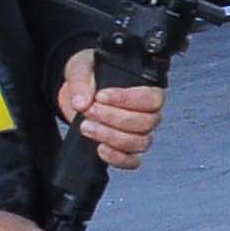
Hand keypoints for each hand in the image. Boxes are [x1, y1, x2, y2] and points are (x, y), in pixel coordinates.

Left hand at [57, 51, 159, 169]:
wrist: (76, 94)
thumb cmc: (88, 78)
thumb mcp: (81, 69)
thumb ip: (82, 81)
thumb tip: (82, 101)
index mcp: (145, 90)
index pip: (153, 99)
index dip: (128, 100)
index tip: (101, 96)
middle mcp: (147, 114)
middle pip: (146, 123)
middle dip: (114, 118)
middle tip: (90, 110)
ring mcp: (138, 134)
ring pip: (139, 142)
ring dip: (111, 136)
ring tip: (87, 127)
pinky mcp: (125, 150)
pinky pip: (131, 161)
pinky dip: (116, 158)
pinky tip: (99, 148)